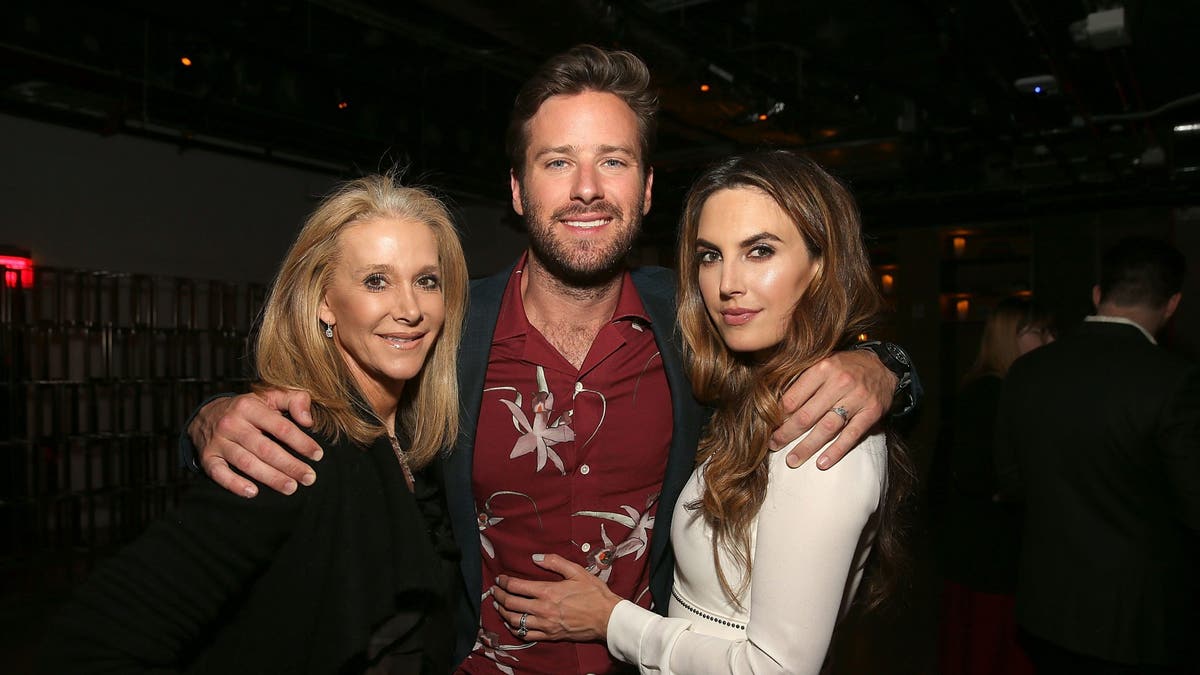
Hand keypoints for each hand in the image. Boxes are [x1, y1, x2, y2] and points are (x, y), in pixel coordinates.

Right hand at [190, 389, 320, 496]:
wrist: (206, 415)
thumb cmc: (248, 409)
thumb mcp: (270, 396)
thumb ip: (295, 400)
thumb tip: (308, 420)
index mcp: (250, 407)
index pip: (280, 427)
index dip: (301, 442)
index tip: (317, 455)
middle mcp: (232, 424)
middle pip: (265, 449)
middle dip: (290, 465)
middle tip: (309, 478)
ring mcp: (218, 442)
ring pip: (246, 463)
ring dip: (271, 478)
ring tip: (291, 487)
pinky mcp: (207, 457)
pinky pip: (219, 473)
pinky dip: (235, 484)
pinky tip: (253, 492)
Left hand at [491, 554, 620, 642]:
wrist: (607, 618)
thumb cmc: (593, 593)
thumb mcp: (576, 571)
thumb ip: (554, 562)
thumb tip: (534, 557)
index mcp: (547, 591)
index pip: (516, 586)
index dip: (504, 582)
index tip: (500, 579)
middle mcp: (542, 609)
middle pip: (511, 603)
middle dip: (499, 596)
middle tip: (495, 591)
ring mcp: (545, 624)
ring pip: (515, 620)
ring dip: (503, 612)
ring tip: (499, 606)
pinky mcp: (549, 636)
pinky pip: (525, 635)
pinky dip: (515, 628)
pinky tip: (512, 623)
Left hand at [770, 350, 895, 469]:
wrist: (883, 366)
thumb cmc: (845, 367)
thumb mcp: (823, 363)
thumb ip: (802, 380)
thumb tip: (775, 404)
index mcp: (823, 368)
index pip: (794, 397)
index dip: (779, 415)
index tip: (768, 427)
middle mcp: (840, 382)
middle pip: (807, 415)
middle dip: (787, 433)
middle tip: (773, 446)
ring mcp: (857, 398)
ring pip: (827, 428)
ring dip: (807, 446)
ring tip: (793, 460)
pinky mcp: (871, 413)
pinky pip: (851, 435)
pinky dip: (836, 451)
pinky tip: (822, 463)